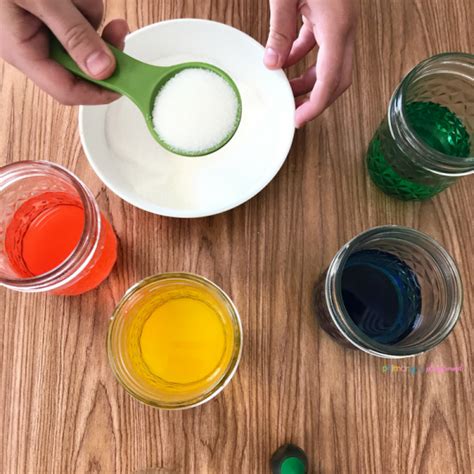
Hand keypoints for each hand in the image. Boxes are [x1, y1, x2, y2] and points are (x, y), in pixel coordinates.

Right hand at [0, 0, 128, 104]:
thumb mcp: (40, 0)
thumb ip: (73, 34)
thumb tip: (104, 70)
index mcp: (24, 52)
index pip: (67, 90)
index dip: (99, 92)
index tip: (127, 83)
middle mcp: (34, 45)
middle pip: (82, 63)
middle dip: (100, 43)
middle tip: (119, 28)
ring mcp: (42, 28)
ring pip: (84, 35)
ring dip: (88, 13)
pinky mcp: (51, 12)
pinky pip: (79, 15)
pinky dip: (81, 3)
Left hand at [265, 0, 356, 126]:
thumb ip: (279, 31)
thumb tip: (272, 63)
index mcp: (336, 26)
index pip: (330, 78)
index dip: (315, 105)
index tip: (299, 119)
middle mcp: (344, 28)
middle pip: (338, 79)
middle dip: (318, 100)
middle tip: (296, 114)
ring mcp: (341, 23)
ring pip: (331, 66)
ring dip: (310, 82)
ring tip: (287, 91)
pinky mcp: (332, 17)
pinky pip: (322, 49)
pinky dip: (304, 60)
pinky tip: (285, 63)